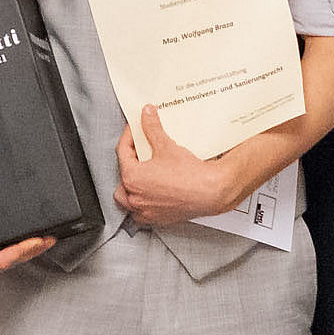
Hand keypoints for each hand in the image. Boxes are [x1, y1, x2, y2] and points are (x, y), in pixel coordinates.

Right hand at [0, 126, 52, 288]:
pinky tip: (36, 240)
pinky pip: (12, 256)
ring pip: (13, 261)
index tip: (31, 242)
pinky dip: (26, 248)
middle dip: (28, 251)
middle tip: (45, 239)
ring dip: (31, 250)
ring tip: (46, 238)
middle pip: (9, 263)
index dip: (16, 253)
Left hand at [114, 105, 245, 226]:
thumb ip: (152, 128)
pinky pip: (142, 212)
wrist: (211, 191)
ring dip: (131, 187)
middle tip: (138, 152)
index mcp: (132, 178)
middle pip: (123, 176)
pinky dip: (143, 204)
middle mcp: (135, 197)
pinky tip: (151, 194)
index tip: (135, 131)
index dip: (129, 137)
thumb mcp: (166, 145)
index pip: (122, 152)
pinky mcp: (158, 219)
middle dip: (128, 163)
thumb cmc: (190, 175)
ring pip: (128, 199)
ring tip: (141, 175)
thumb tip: (147, 115)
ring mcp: (146, 211)